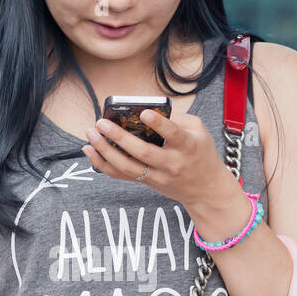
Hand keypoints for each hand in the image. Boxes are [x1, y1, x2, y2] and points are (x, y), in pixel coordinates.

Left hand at [81, 108, 234, 210]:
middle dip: (119, 137)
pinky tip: (90, 150)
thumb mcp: (199, 131)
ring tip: (92, 134)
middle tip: (102, 123)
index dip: (159, 124)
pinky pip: (121, 175)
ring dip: (106, 151)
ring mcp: (157, 176)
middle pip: (142, 153)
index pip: (173, 134)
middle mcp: (171, 163)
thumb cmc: (201, 154)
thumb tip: (147, 106)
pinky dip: (103, 164)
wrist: (206, 189)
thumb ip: (176, 118)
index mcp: (187, 146)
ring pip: (127, 167)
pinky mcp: (147, 182)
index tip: (144, 113)